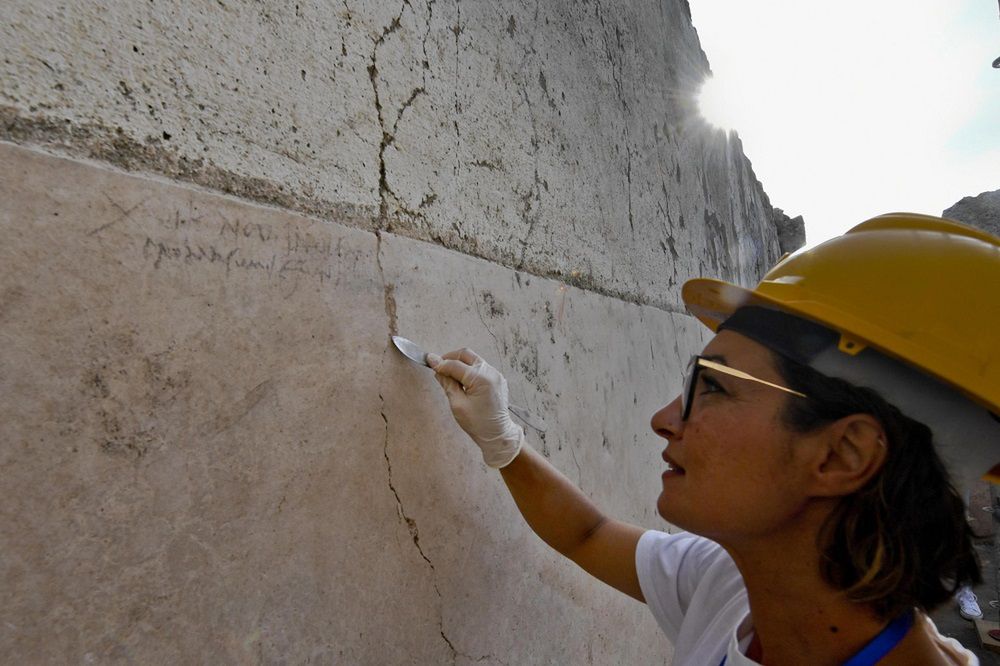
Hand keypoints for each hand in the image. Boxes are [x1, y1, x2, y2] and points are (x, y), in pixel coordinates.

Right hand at [427, 348, 523, 467]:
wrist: (498, 434)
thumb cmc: (478, 424)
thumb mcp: (458, 405)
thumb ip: (447, 384)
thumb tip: (438, 370)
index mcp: (481, 379)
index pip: (455, 365)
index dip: (440, 362)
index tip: (428, 360)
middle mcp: (491, 373)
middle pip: (466, 354)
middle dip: (450, 357)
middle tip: (438, 366)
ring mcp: (496, 375)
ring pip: (473, 359)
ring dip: (460, 363)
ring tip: (449, 375)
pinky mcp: (497, 379)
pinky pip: (480, 367)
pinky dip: (469, 369)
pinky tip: (461, 380)